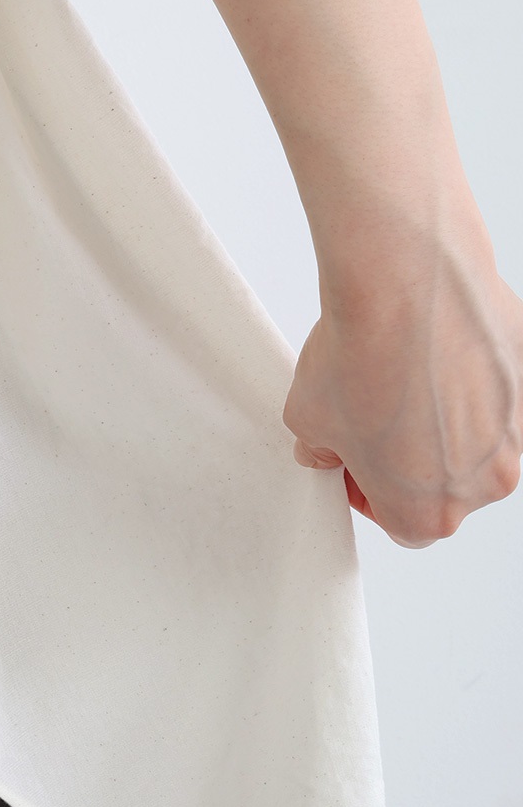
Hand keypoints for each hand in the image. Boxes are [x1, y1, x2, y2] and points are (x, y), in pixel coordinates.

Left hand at [282, 266, 522, 547]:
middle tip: (371, 412)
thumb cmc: (362, 355)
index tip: (352, 461)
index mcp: (430, 513)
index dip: (368, 490)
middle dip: (408, 456)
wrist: (408, 283)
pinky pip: (496, 391)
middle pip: (443, 485)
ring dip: (443, 417)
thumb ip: (319, 451)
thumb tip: (325, 449)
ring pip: (475, 438)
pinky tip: (432, 348)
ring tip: (399, 373)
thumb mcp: (305, 421)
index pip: (400, 523)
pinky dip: (469, 377)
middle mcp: (487, 484)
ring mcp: (518, 433)